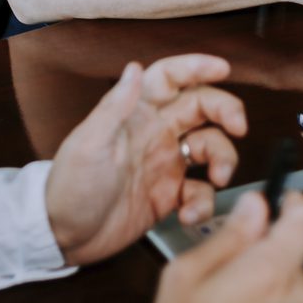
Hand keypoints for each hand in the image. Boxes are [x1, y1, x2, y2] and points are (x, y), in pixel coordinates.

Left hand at [45, 54, 246, 265]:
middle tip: (239, 127)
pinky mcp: (169, 196)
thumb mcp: (89, 145)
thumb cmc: (69, 187)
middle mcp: (156, 134)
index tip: (223, 69)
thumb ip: (115, 107)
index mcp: (135, 114)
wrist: (63, 236)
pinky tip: (187, 214)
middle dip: (227, 111)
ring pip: (211, 148)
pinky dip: (203, 202)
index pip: (170, 78)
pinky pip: (200, 191)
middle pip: (202, 108)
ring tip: (217, 179)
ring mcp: (165, 164)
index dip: (196, 67)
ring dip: (224, 159)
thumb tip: (135, 67)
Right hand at [149, 191, 302, 302]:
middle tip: (226, 277)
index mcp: (273, 269)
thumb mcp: (186, 277)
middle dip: (265, 256)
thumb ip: (228, 236)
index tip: (274, 207)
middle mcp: (302, 293)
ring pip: (292, 285)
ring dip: (269, 288)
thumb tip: (254, 207)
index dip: (293, 204)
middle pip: (294, 253)